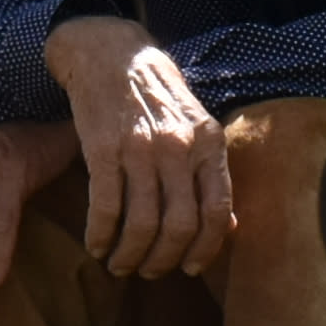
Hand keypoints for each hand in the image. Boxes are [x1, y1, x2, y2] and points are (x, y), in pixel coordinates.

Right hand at [48, 14, 231, 278]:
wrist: (112, 55)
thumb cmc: (159, 97)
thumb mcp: (197, 128)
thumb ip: (211, 176)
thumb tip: (229, 228)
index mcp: (208, 144)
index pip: (217, 212)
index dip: (205, 250)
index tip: (190, 268)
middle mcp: (178, 148)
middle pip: (178, 226)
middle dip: (163, 260)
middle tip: (149, 270)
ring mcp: (140, 148)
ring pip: (141, 224)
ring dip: (129, 255)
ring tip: (120, 263)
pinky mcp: (103, 149)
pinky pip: (105, 207)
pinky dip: (99, 235)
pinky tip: (96, 244)